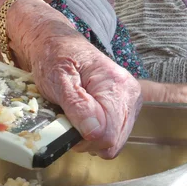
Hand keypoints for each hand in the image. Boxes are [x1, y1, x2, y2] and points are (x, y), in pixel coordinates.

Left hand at [0, 0, 141, 158]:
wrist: (60, 44)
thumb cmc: (56, 57)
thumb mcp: (59, 79)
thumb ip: (78, 105)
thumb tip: (94, 132)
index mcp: (116, 85)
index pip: (108, 133)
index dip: (83, 136)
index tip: (67, 123)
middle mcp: (130, 94)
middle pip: (114, 141)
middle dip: (87, 139)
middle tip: (69, 121)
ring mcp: (130, 102)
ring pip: (114, 142)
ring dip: (91, 137)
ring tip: (76, 117)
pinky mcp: (126, 108)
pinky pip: (114, 135)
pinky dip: (96, 133)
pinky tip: (85, 118)